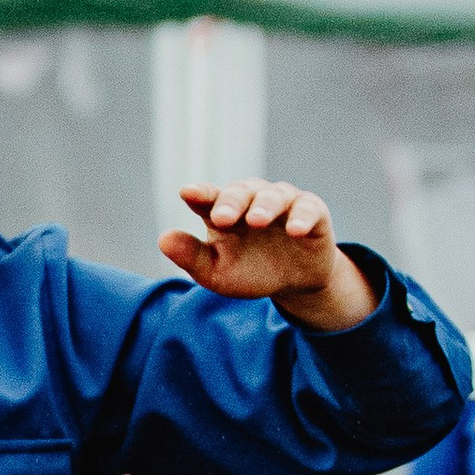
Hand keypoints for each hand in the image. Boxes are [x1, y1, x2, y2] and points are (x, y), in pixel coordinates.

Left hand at [160, 180, 377, 329]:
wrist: (293, 282)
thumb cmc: (250, 271)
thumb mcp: (217, 272)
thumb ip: (191, 256)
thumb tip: (162, 239)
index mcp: (224, 211)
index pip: (208, 196)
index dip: (200, 193)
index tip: (187, 193)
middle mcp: (252, 199)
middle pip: (239, 192)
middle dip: (231, 202)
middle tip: (222, 219)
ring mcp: (282, 202)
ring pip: (273, 195)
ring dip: (264, 206)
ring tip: (256, 220)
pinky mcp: (312, 211)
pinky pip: (308, 208)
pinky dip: (302, 217)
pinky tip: (295, 230)